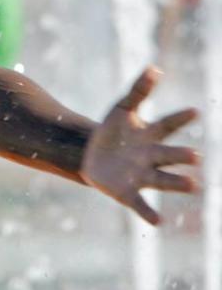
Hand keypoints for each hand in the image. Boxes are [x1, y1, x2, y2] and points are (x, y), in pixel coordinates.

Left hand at [81, 66, 200, 224]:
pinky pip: (140, 204)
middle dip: (182, 156)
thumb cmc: (114, 131)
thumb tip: (154, 67)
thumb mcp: (122, 109)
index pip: (168, 125)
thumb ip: (139, 91)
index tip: (195, 111)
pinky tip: (157, 221)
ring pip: (164, 181)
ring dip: (179, 183)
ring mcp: (142, 176)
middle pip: (170, 156)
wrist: (93, 155)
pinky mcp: (128, 193)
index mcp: (151, 136)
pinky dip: (148, 213)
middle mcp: (152, 157)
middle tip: (195, 156)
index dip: (180, 118)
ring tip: (194, 185)